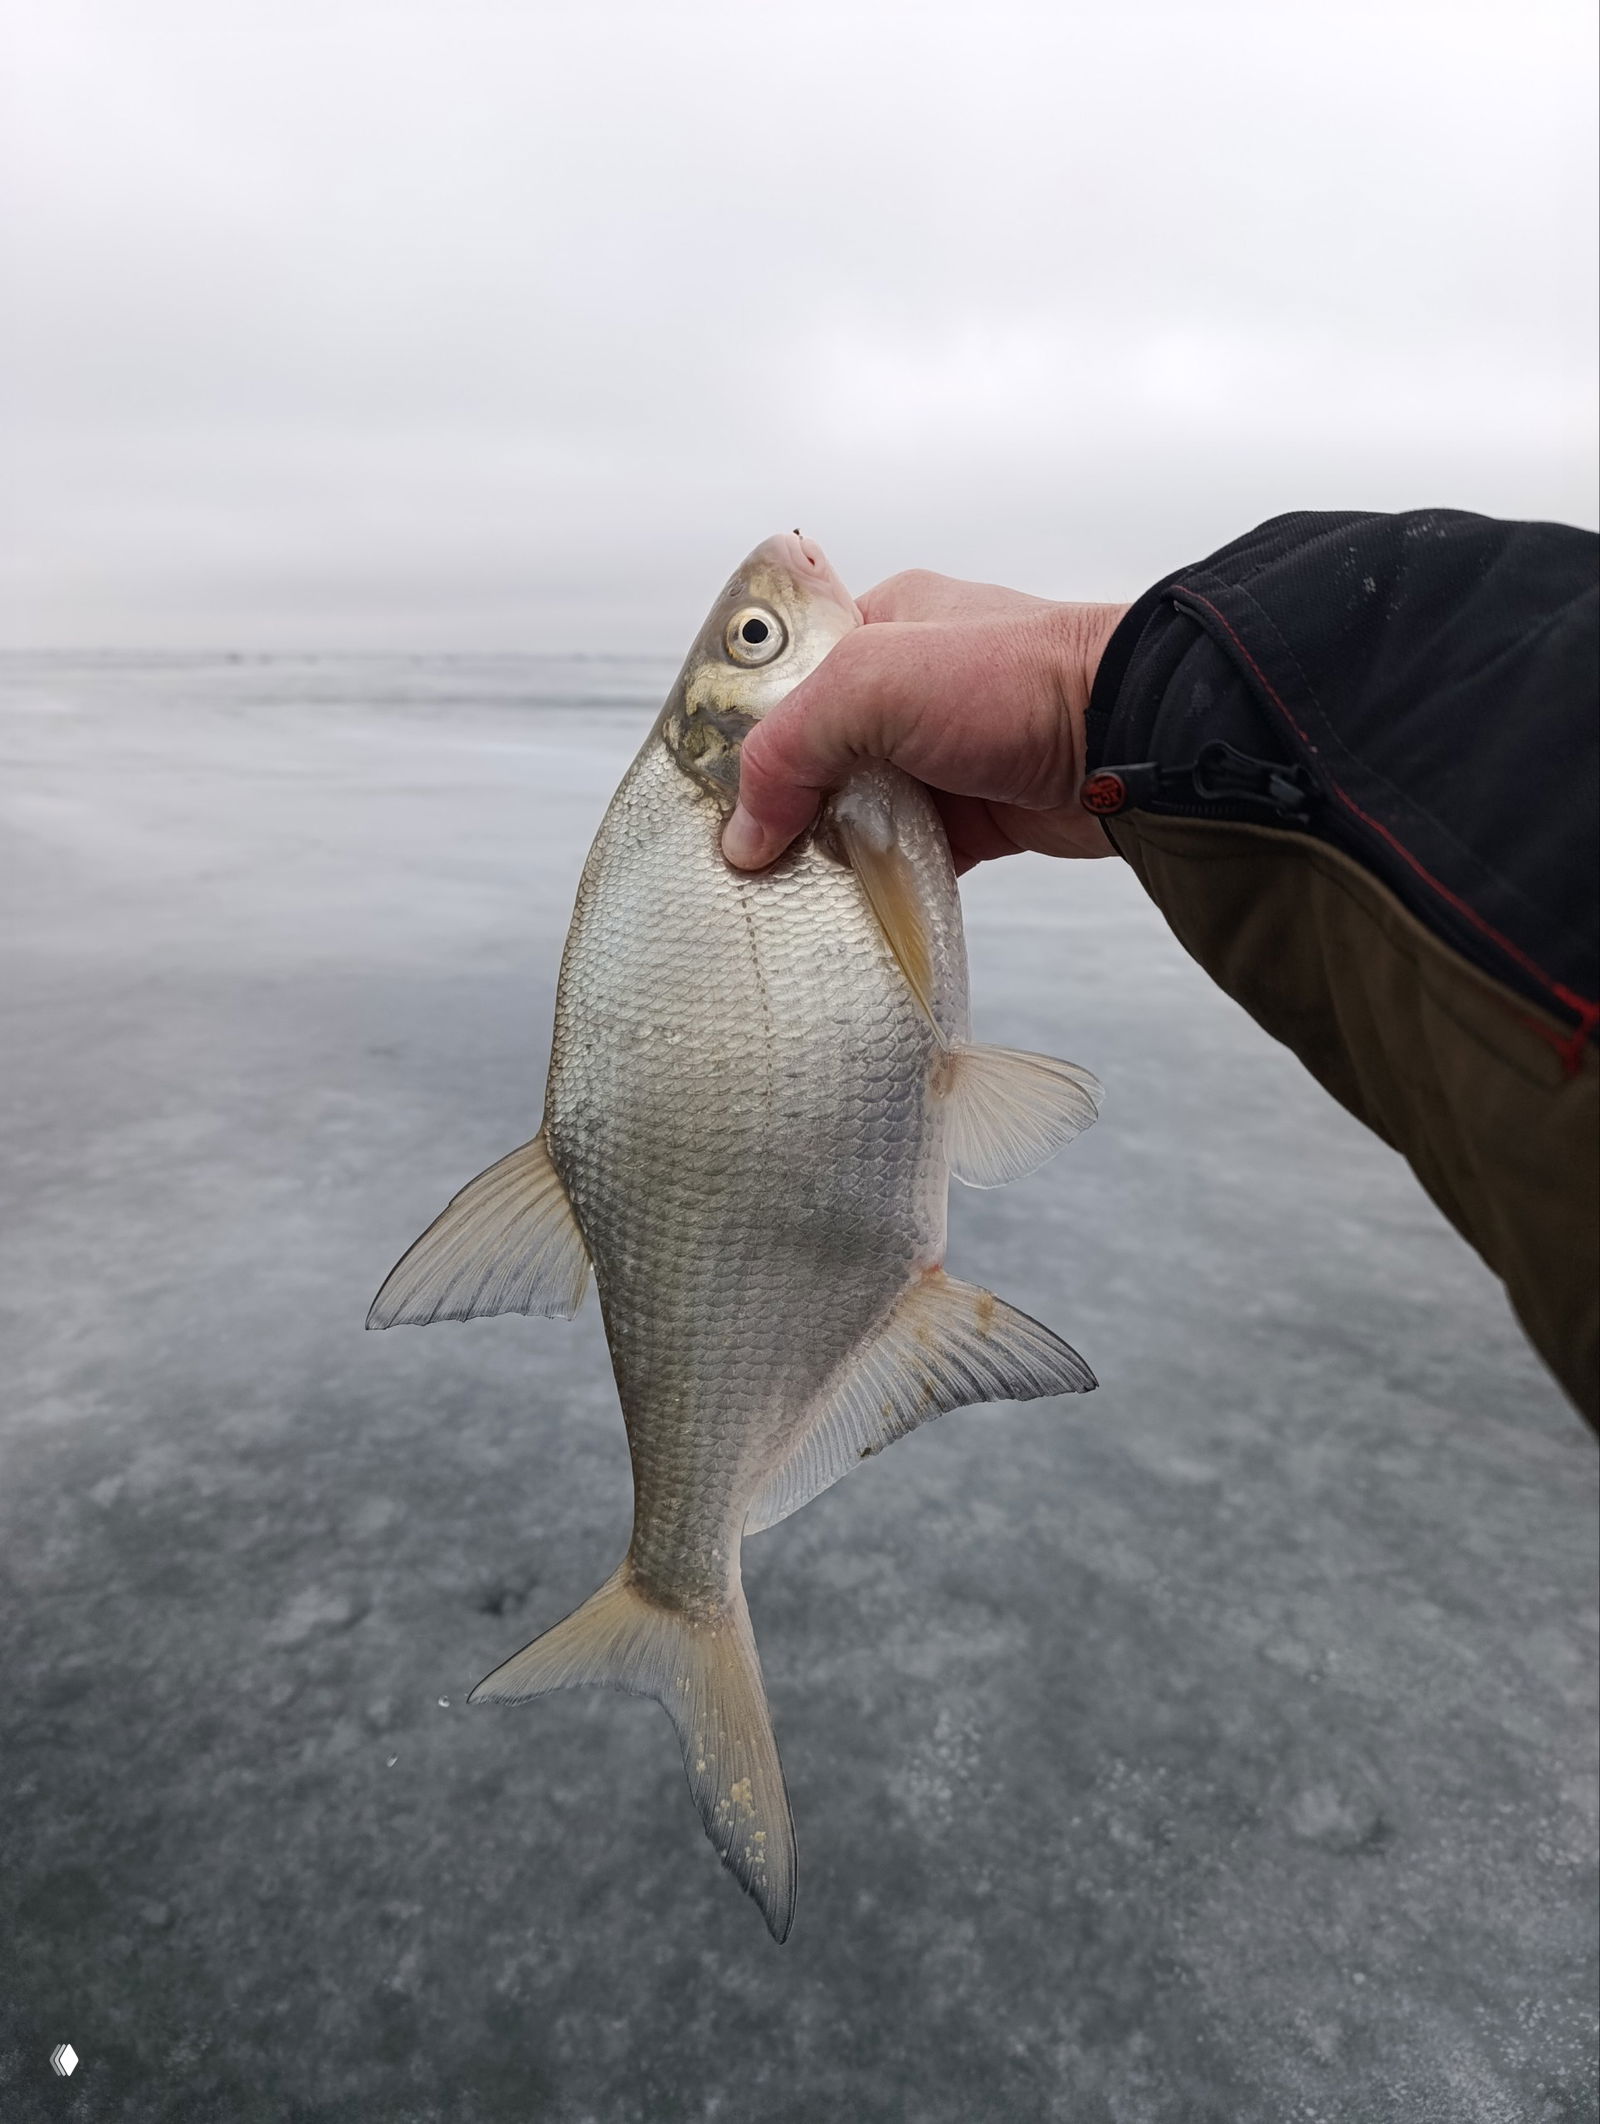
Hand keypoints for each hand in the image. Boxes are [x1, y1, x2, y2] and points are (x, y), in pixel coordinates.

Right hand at [721, 571, 1130, 873]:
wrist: (1133, 744)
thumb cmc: (1017, 682)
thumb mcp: (872, 683)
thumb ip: (789, 746)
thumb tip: (744, 834)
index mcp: (885, 622)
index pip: (790, 678)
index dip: (751, 734)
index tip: (719, 795)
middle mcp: (914, 686)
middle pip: (820, 754)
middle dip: (787, 805)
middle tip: (749, 857)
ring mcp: (947, 753)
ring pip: (863, 810)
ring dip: (834, 850)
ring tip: (790, 891)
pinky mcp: (979, 814)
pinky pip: (911, 855)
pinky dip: (883, 881)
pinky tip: (850, 907)